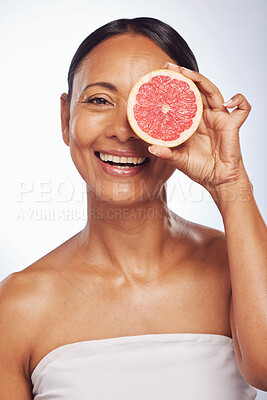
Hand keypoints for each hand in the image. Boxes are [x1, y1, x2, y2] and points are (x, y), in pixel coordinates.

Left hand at [148, 63, 250, 191]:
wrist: (217, 180)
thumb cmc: (199, 169)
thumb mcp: (179, 160)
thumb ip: (167, 154)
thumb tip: (150, 148)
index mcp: (192, 122)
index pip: (183, 98)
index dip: (174, 88)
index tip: (160, 77)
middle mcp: (205, 116)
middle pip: (196, 89)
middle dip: (185, 76)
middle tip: (170, 67)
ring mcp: (219, 118)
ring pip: (213, 92)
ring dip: (202, 80)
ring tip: (188, 73)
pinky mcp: (232, 124)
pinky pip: (242, 108)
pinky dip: (240, 101)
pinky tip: (230, 101)